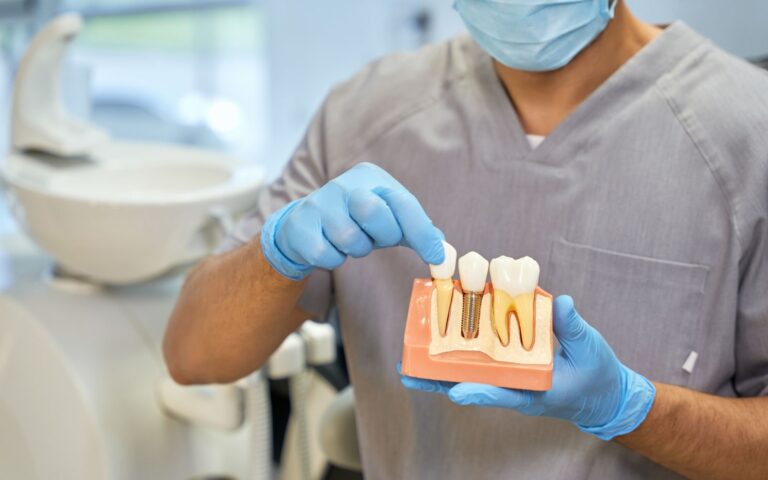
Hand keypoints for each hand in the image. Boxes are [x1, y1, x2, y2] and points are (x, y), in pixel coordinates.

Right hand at [261, 162, 444, 279]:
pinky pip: (327, 254)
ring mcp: (318, 203)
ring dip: (356, 249)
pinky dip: (333, 259)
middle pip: (374, 211)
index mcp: (370, 176)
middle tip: (376, 238)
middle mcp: (343, 184)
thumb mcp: (387, 219)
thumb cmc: (355, 221)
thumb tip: (442, 249)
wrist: (303, 226)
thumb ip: (416, 230)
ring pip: (349, 238)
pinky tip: (329, 247)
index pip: (402, 201)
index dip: (421, 231)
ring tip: (350, 240)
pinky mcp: (300, 226)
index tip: (435, 256)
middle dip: (382, 234)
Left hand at [400, 296, 655, 440]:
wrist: (603, 392)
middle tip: (407, 373)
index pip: (504, 393)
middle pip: (472, 385)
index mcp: (535, 391)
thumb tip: (560, 302)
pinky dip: (459, 352)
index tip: (456, 392)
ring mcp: (509, 378)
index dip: (480, 392)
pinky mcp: (509, 367)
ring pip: (469, 374)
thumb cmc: (597, 375)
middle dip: (440, 381)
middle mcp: (516, 386)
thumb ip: (573, 328)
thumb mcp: (590, 350)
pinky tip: (438, 339)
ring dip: (441, 367)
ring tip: (410, 361)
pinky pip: (479, 362)